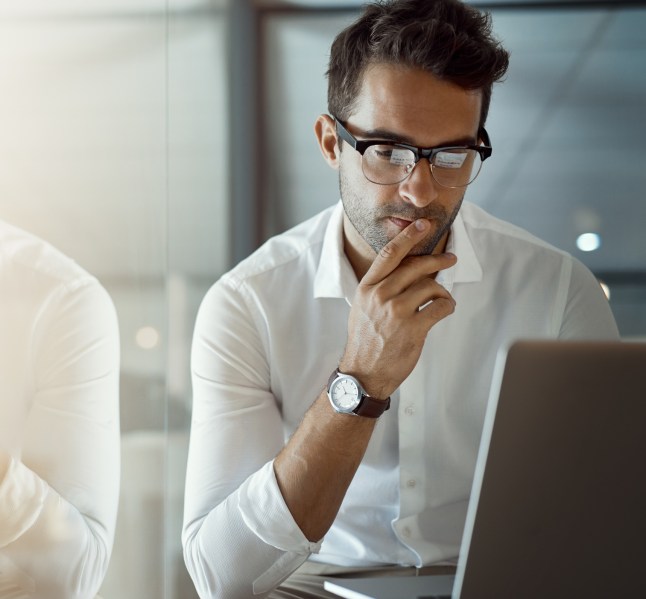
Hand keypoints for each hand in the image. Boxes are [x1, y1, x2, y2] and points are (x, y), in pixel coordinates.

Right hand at [340, 219, 456, 398]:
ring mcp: (397, 311)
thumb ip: (380, 287)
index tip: (422, 225)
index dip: (408, 236)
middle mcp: (381, 295)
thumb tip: (407, 270)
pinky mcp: (413, 328)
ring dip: (442, 291)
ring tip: (442, 299)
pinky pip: (440, 306)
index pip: (389, 254)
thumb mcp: (362, 307)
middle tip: (450, 259)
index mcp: (367, 288)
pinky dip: (447, 306)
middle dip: (437, 260)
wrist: (364, 373)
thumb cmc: (365, 340)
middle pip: (416, 266)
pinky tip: (444, 310)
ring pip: (431, 286)